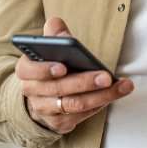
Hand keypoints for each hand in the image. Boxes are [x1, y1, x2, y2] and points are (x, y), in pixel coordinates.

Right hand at [18, 18, 133, 134]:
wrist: (42, 96)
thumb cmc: (49, 67)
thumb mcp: (48, 49)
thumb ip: (53, 35)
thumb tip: (57, 24)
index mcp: (26, 70)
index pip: (31, 70)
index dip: (46, 70)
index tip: (63, 67)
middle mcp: (32, 92)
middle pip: (59, 88)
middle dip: (84, 82)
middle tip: (105, 76)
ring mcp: (45, 109)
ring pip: (74, 104)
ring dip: (100, 96)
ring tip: (120, 86)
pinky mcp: (59, 122)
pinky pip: (81, 115)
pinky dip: (99, 105)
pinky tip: (114, 94)